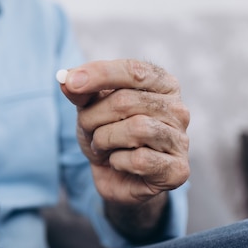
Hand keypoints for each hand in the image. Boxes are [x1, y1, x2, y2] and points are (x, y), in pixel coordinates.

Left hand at [56, 59, 189, 205]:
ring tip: (103, 146)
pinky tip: (119, 164)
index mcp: (162, 84)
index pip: (133, 71)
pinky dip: (118, 162)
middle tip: (89, 130)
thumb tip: (66, 79)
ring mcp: (181, 140)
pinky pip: (140, 160)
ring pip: (136, 129)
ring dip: (104, 139)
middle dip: (94, 117)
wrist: (114, 176)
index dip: (99, 75)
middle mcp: (178, 109)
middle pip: (126, 101)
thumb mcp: (89, 107)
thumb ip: (81, 91)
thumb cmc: (107, 134)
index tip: (70, 82)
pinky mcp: (177, 170)